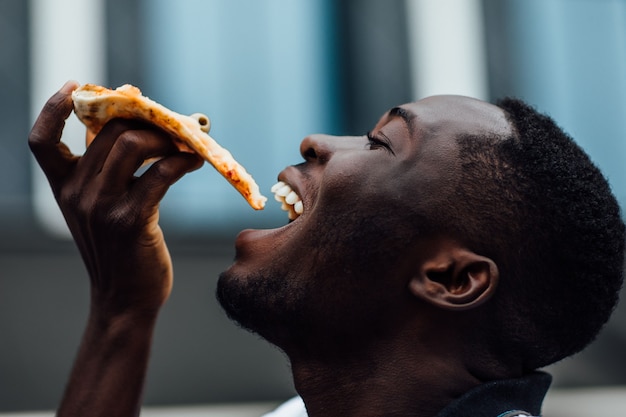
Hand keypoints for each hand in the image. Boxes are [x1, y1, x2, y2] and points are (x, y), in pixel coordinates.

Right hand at [29, 81, 202, 317]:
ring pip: (134, 144)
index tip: (77, 86)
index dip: (53, 108)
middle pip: (109, 131)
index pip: (41, 141)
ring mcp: (102, 207)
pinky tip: (196, 161)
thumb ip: (108, 173)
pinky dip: (183, 160)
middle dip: (145, 120)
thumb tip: (136, 127)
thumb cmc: (120, 251)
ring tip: (187, 145)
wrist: (125, 300)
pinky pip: (160, 173)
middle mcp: (76, 194)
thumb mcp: (101, 210)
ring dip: (167, 138)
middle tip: (172, 124)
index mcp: (63, 188)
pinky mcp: (132, 220)